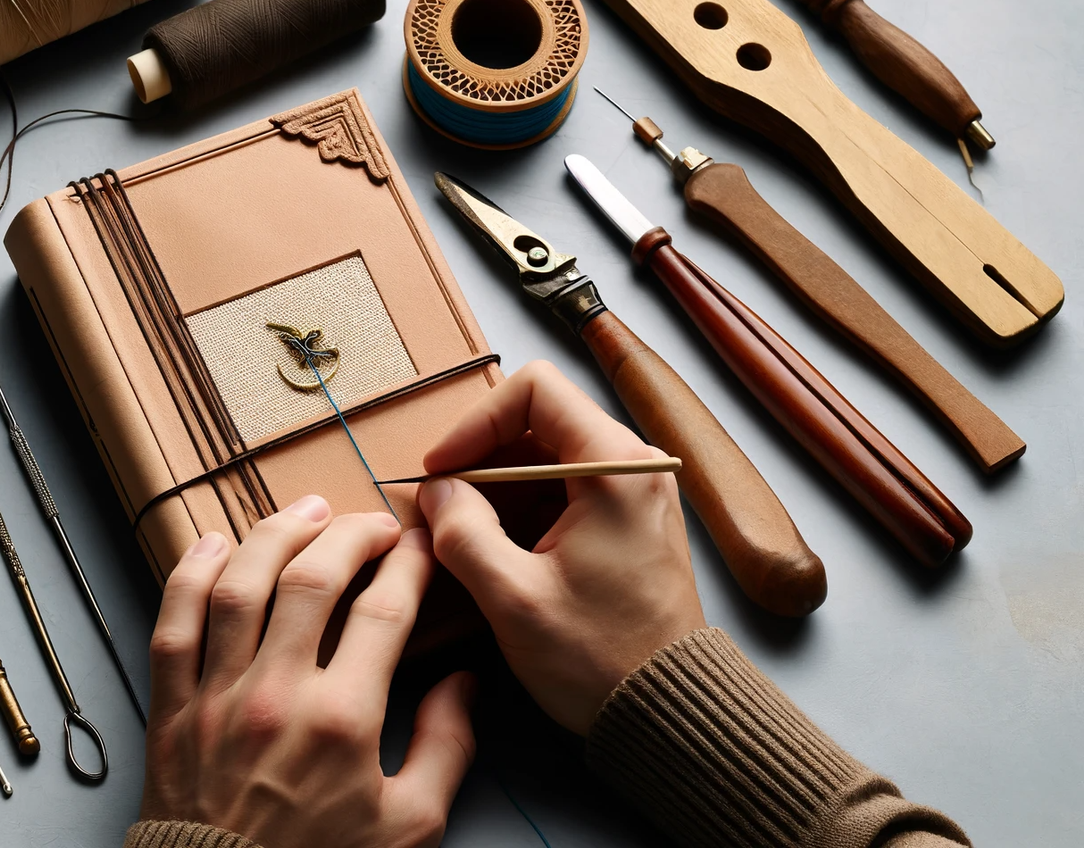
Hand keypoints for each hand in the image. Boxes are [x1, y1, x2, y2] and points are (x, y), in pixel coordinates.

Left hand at [140, 495, 475, 847]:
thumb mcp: (410, 826)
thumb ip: (446, 748)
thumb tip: (462, 684)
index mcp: (343, 721)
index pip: (384, 611)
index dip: (408, 566)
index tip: (419, 547)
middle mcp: (278, 694)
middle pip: (313, 578)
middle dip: (350, 535)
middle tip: (371, 523)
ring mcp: (217, 696)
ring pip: (241, 585)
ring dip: (275, 535)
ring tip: (306, 512)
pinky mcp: (171, 708)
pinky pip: (173, 623)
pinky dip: (189, 575)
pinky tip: (212, 544)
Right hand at [419, 361, 705, 734]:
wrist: (665, 713)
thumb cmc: (599, 658)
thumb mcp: (513, 598)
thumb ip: (463, 533)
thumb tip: (437, 492)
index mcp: (615, 467)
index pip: (535, 389)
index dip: (476, 421)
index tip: (442, 469)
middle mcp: (634, 466)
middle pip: (541, 419)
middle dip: (482, 457)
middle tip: (443, 505)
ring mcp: (636, 493)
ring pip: (549, 455)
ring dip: (499, 485)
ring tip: (463, 532)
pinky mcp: (629, 522)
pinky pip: (566, 488)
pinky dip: (524, 507)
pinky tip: (496, 549)